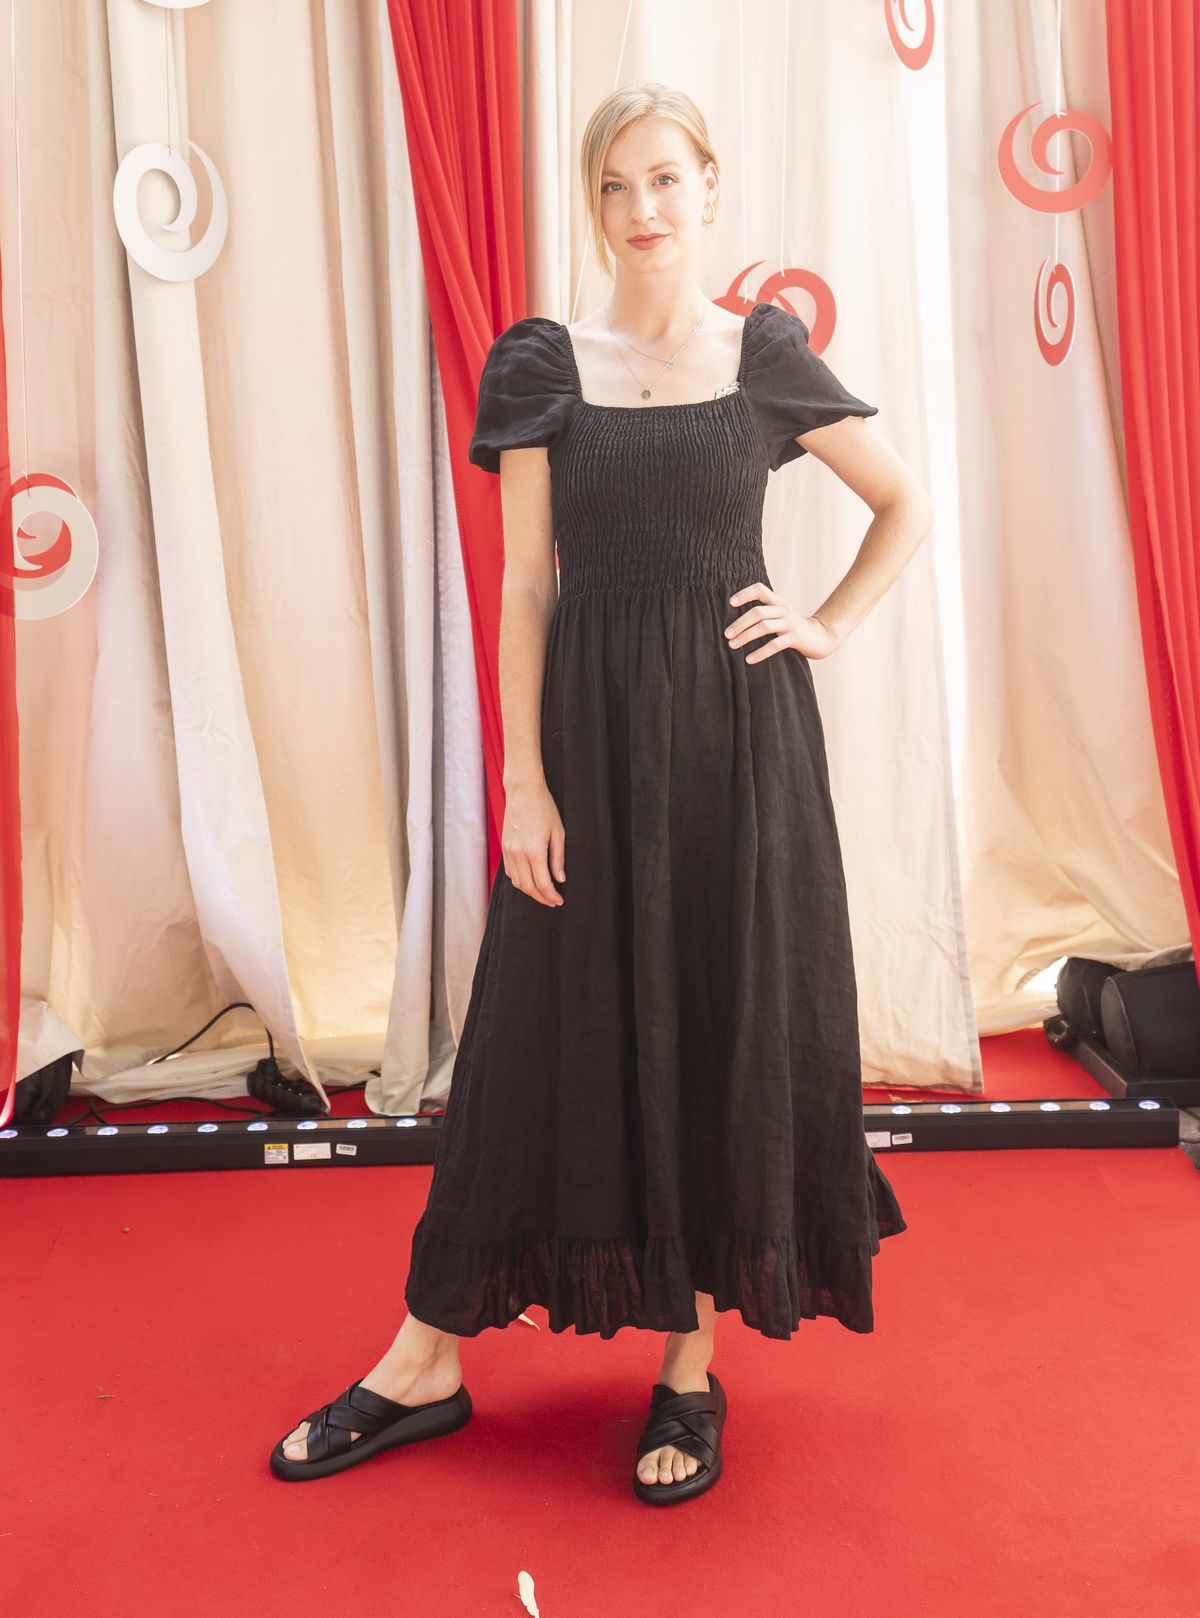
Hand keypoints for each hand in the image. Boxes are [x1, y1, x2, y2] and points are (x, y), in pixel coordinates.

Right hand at [501, 777, 565, 906]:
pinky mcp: (504, 847)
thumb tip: (560, 879)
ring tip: (542, 893)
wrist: (523, 791)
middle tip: (552, 901)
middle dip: (541, 898)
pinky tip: (529, 880)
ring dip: (529, 892)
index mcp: (534, 851)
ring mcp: (509, 851)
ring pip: (517, 882)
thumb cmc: (544, 808)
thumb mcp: (558, 833)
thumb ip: (558, 858)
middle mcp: (519, 854)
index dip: (551, 896)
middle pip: (528, 887)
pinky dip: (519, 881)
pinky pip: (510, 872)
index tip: (559, 901)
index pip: (542, 884)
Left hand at [723, 583, 838, 662]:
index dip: (745, 594)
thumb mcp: (779, 616)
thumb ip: (763, 614)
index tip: (731, 603)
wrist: (821, 637)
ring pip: (764, 627)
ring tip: (732, 645)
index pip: (760, 589)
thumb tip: (734, 622)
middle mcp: (783, 610)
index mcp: (778, 602)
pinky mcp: (795, 638)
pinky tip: (749, 659)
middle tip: (726, 634)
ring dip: (746, 636)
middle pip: (758, 612)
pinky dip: (760, 653)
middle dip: (740, 623)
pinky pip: (774, 645)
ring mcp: (790, 624)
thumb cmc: (792, 628)